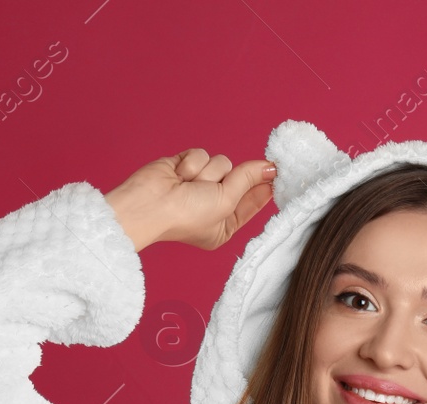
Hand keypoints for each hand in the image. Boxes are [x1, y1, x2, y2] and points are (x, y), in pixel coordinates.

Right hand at [104, 148, 276, 251]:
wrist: (148, 203)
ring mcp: (198, 186)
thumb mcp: (225, 201)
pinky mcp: (186, 167)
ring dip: (207, 172)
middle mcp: (213, 206)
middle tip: (213, 189)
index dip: (263, 187)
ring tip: (189, 185)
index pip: (252, 202)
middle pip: (238, 178)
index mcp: (224, 225)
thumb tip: (270, 167)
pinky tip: (179, 175)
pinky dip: (191, 163)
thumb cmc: (185, 215)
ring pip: (221, 163)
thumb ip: (248, 180)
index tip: (278, 174)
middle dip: (228, 180)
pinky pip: (202, 154)